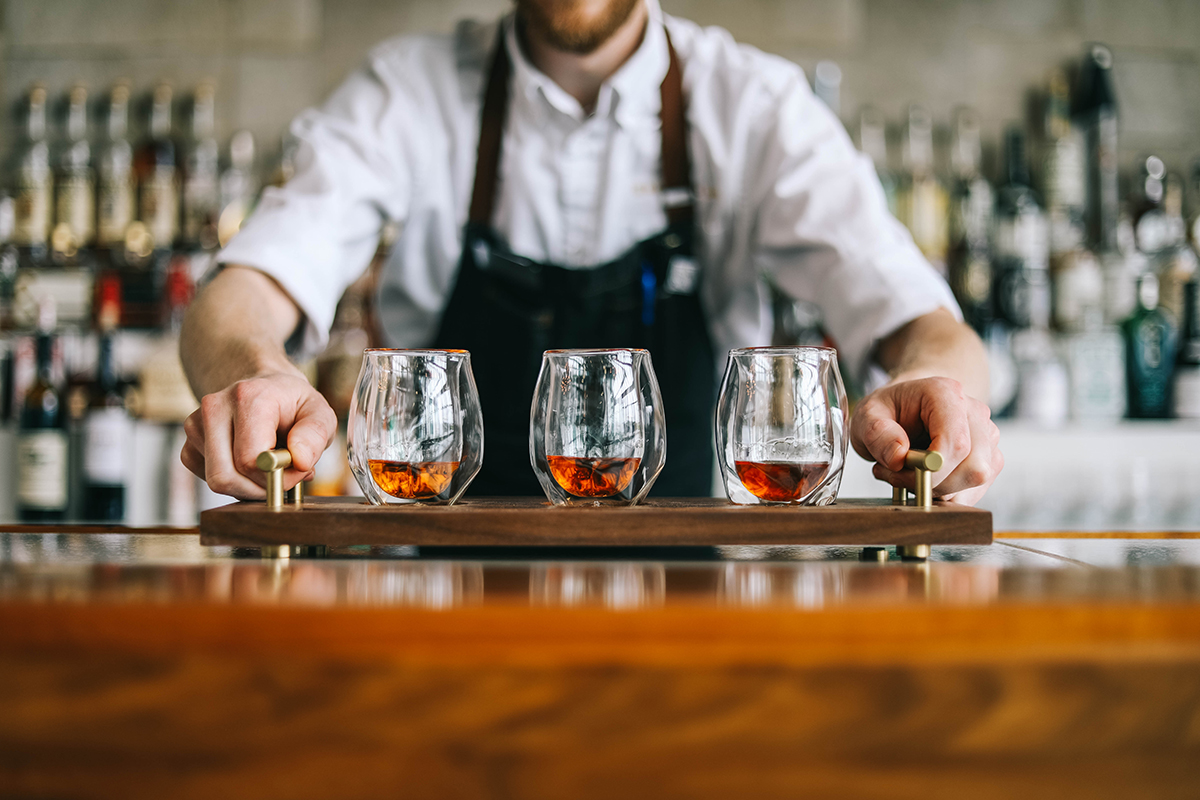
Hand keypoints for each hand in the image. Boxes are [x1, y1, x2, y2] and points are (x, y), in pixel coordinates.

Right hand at [181, 372, 337, 498]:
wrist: (264, 389)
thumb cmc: (292, 404)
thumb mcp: (319, 412)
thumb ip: (315, 435)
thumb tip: (300, 461)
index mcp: (247, 396)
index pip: (250, 460)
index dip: (277, 477)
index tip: (298, 469)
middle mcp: (214, 407)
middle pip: (226, 477)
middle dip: (260, 487)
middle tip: (284, 475)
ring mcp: (196, 424)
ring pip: (216, 481)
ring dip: (248, 485)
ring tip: (269, 465)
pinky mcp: (189, 441)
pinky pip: (207, 479)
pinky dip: (233, 480)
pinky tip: (249, 462)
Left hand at [850, 377, 1001, 505]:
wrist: (904, 408)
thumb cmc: (889, 410)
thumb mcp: (867, 416)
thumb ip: (877, 434)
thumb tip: (899, 458)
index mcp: (946, 394)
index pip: (956, 443)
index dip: (932, 469)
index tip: (900, 470)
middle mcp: (975, 413)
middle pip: (973, 466)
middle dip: (933, 483)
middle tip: (897, 473)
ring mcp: (987, 436)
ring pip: (977, 480)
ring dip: (939, 489)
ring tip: (908, 474)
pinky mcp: (989, 458)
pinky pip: (976, 490)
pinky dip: (948, 494)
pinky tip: (926, 480)